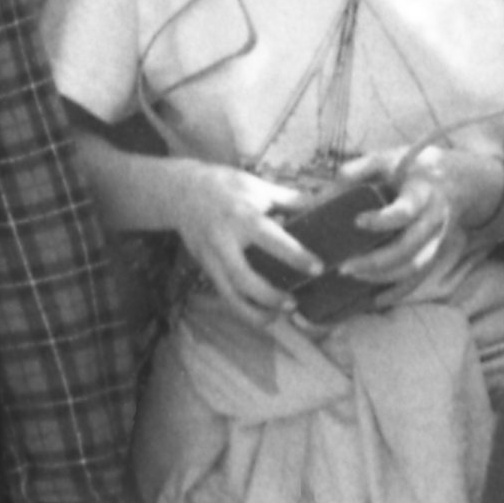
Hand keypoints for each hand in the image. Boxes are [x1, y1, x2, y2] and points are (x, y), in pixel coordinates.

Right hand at [166, 159, 314, 317]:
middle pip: (243, 276)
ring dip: (252, 311)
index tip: (317, 267)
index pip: (271, 238)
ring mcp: (211, 257)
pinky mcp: (205, 267)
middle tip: (293, 304)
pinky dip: (242, 309)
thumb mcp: (256, 185)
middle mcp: (224, 240)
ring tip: (276, 318)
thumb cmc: (225, 186)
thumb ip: (289, 198)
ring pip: (228, 293)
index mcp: (242, 216)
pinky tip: (261, 316)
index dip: (295, 255)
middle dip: (268, 295)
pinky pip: (224, 294)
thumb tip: (323, 203)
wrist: (180, 191)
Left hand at [334, 142, 466, 286]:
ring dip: (382, 278)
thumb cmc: (416, 169)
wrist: (457, 182)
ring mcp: (435, 241)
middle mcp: (432, 221)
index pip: (406, 211)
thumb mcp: (394, 157)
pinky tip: (374, 301)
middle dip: (376, 262)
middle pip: (408, 249)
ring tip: (350, 277)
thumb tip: (338, 178)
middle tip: (344, 267)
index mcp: (422, 193)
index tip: (357, 222)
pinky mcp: (433, 254)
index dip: (384, 220)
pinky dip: (397, 293)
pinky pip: (417, 280)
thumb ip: (366, 165)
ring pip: (413, 268)